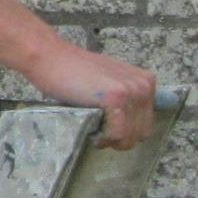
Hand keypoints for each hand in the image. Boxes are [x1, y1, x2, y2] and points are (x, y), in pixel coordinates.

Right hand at [25, 39, 160, 149]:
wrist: (51, 58)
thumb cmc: (74, 73)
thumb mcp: (111, 80)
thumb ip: (128, 98)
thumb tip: (134, 127)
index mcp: (146, 81)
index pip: (145, 125)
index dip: (124, 130)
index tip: (106, 122)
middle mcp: (144, 85)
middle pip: (140, 134)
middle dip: (118, 138)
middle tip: (96, 126)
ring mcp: (132, 91)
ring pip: (129, 137)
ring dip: (109, 139)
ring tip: (92, 123)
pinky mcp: (117, 98)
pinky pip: (117, 134)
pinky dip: (102, 137)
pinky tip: (89, 123)